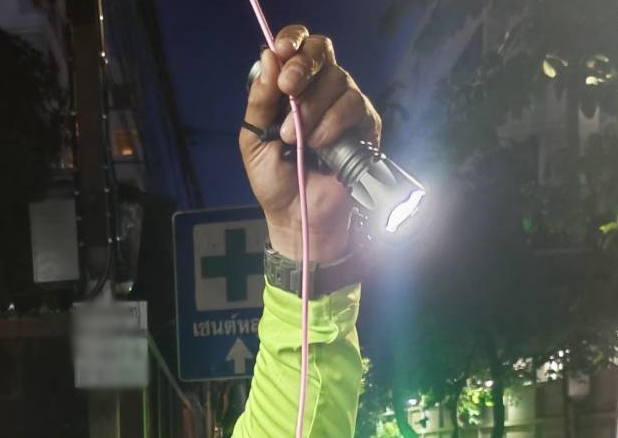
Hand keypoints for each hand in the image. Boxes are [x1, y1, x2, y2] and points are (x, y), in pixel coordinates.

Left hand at [240, 26, 380, 261]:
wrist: (296, 215)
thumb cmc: (275, 180)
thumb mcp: (253, 140)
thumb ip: (260, 100)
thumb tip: (269, 56)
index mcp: (293, 88)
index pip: (298, 47)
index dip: (292, 41)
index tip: (281, 50)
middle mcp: (321, 89)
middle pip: (321, 52)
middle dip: (302, 66)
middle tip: (288, 88)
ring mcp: (344, 104)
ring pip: (337, 79)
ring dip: (312, 108)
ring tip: (295, 139)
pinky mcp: (364, 124)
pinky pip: (353, 105)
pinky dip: (332, 123)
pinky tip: (318, 145)